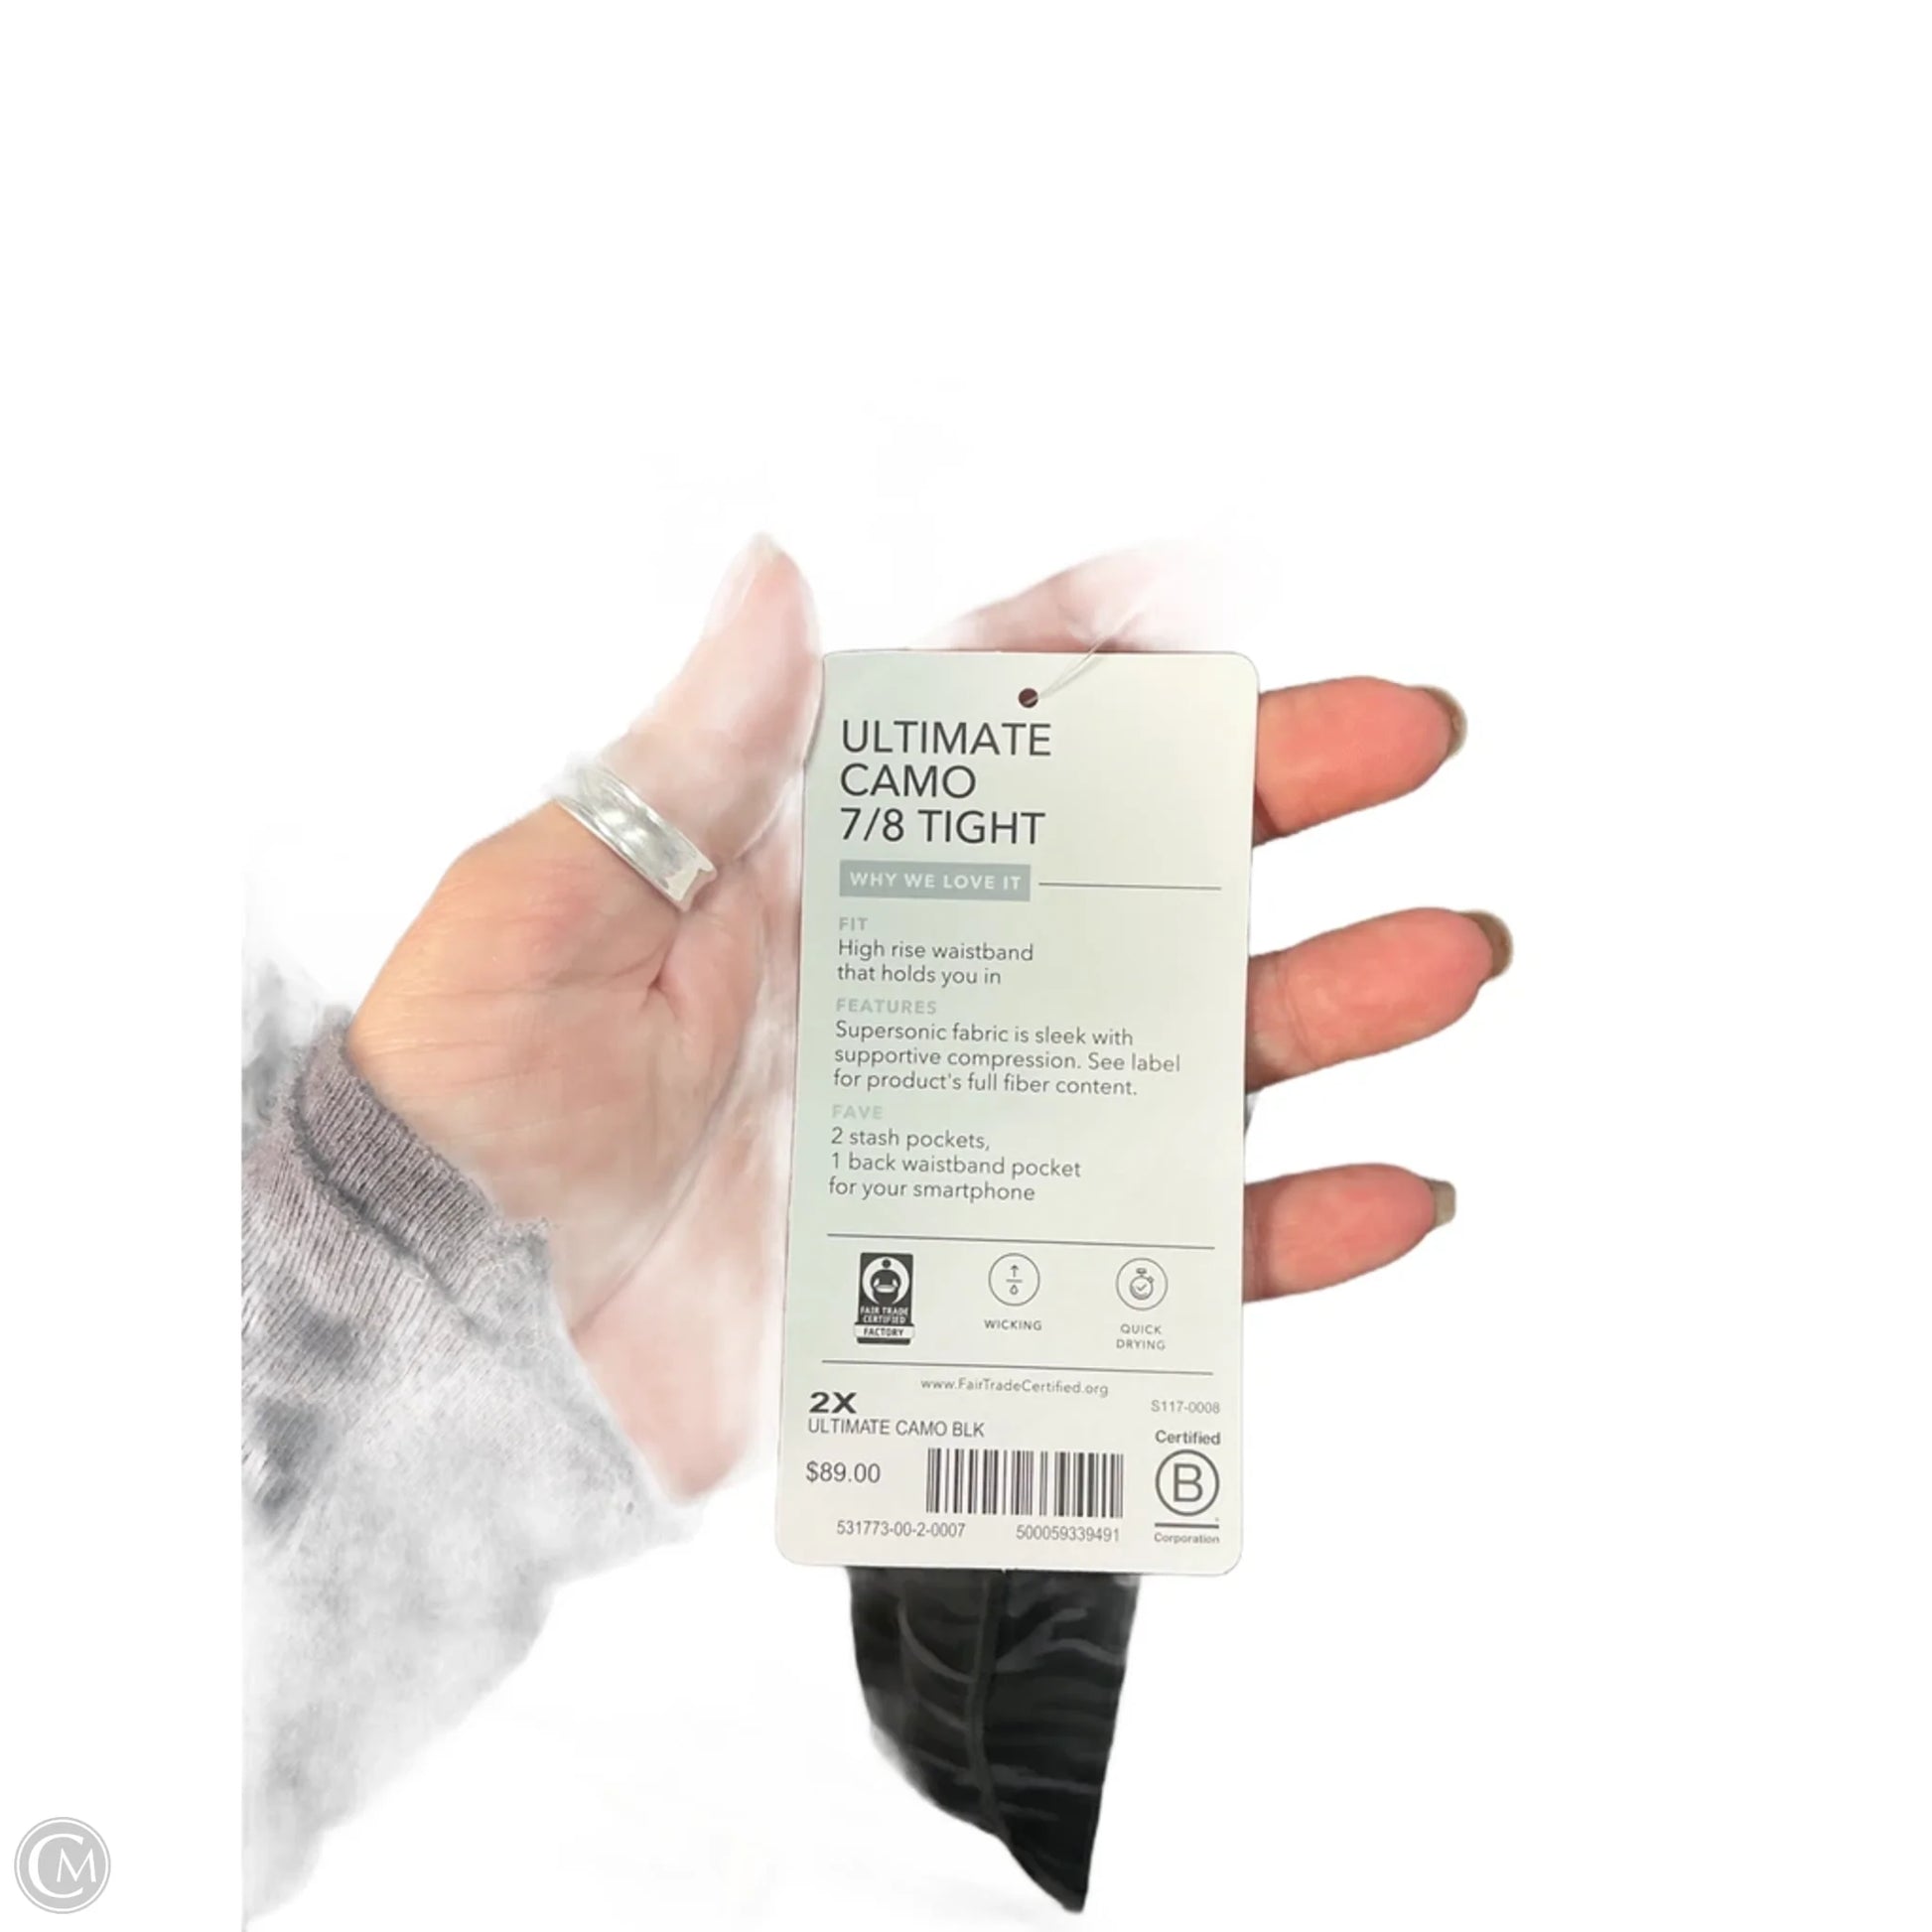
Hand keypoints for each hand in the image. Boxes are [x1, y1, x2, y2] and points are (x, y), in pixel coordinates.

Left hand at [348, 542, 1507, 1497]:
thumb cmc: (470, 1120)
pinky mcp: (999, 1272)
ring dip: (1330, 999)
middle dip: (1280, 794)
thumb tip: (776, 578)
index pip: (989, 731)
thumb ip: (680, 765)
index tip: (1227, 603)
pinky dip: (1291, 1228)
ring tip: (1441, 955)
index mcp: (822, 868)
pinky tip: (1388, 1190)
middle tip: (1407, 741)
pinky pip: (1181, 1250)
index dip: (1107, 657)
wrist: (465, 1346)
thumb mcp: (543, 916)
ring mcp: (979, 1126)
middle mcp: (928, 979)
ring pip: (1193, 1048)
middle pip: (1137, 867)